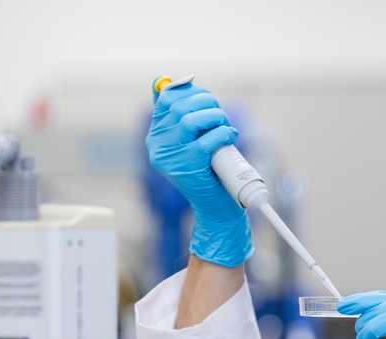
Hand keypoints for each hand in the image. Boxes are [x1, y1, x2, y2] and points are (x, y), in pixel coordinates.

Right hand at [146, 80, 252, 266]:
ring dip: (216, 117)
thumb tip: (171, 80)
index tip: (206, 99)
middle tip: (220, 116)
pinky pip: (206, 139)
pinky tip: (230, 137)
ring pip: (190, 119)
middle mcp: (157, 146)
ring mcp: (170, 158)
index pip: (165, 99)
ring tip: (225, 127)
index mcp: (155, 137)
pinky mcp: (187, 167)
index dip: (189, 91)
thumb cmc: (208, 172)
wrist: (215, 209)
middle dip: (207, 103)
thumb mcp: (191, 142)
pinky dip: (223, 133)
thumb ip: (181, 117)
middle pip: (179, 106)